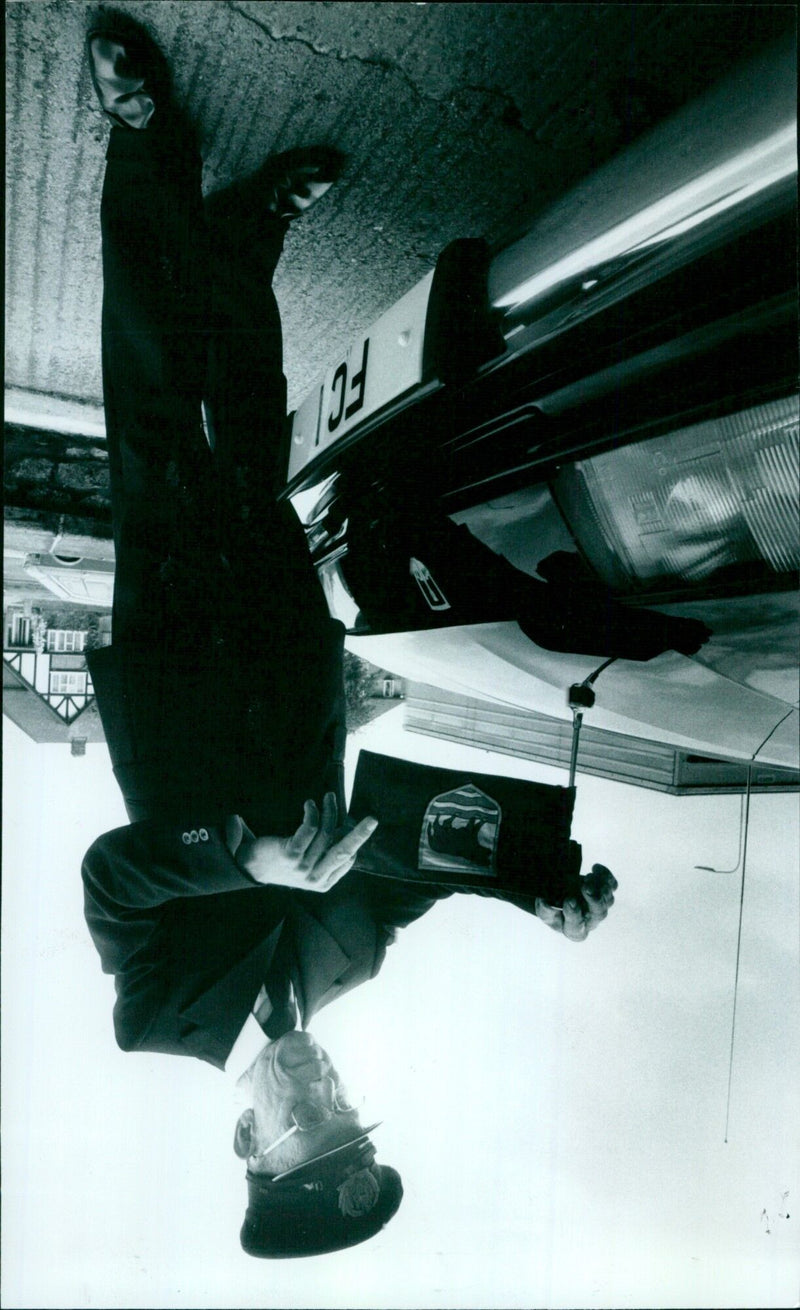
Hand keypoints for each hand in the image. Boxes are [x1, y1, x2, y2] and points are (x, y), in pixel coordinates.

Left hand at [238, 792, 377, 892]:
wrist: (251, 867)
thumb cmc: (283, 861)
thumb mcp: (309, 865)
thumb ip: (327, 855)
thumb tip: (348, 832)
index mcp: (324, 883)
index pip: (347, 859)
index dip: (352, 839)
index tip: (352, 823)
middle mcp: (315, 878)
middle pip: (344, 851)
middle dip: (360, 834)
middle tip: (373, 819)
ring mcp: (303, 868)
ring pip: (326, 833)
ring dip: (330, 811)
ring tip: (328, 798)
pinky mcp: (291, 855)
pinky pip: (310, 828)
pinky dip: (313, 813)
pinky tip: (310, 804)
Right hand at [535, 864, 617, 941]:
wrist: (561, 896)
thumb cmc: (553, 907)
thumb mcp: (545, 911)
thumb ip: (545, 909)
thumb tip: (546, 903)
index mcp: (574, 930)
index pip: (576, 925)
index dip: (574, 913)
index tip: (569, 900)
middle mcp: (591, 920)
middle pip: (599, 913)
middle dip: (594, 899)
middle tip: (586, 886)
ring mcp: (601, 907)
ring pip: (607, 899)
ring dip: (599, 886)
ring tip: (588, 877)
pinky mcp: (606, 894)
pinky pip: (612, 885)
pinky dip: (606, 876)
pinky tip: (595, 868)